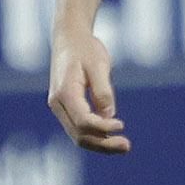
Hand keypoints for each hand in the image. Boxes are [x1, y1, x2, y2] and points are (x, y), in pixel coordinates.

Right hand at [47, 28, 127, 154]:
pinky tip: (113, 137)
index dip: (102, 128)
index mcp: (64, 92)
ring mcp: (60, 108)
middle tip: (127, 147)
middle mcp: (57, 104)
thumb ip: (103, 91)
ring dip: (101, 144)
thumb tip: (109, 116)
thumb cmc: (85, 48)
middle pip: (79, 135)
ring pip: (78, 136)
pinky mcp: (66, 109)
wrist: (69, 38)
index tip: (122, 125)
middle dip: (103, 144)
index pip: (83, 121)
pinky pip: (79, 128)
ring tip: (123, 146)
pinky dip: (96, 136)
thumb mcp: (99, 64)